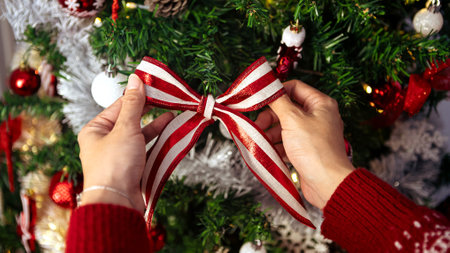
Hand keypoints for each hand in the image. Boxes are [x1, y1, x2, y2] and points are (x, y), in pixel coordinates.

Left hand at [77, 74, 173, 213]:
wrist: (117, 202)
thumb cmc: (114, 165)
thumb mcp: (125, 129)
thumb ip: (133, 104)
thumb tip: (135, 79)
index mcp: (94, 130)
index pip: (118, 106)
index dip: (137, 95)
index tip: (154, 86)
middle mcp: (104, 142)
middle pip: (129, 120)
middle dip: (149, 111)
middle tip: (166, 99)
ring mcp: (118, 156)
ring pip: (139, 136)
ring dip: (155, 127)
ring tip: (172, 116)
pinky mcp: (130, 168)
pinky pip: (144, 150)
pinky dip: (156, 143)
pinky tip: (168, 135)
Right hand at [255, 80, 354, 208]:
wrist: (327, 183)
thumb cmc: (315, 150)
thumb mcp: (292, 120)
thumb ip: (278, 102)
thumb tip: (267, 88)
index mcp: (320, 104)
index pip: (295, 87)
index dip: (277, 91)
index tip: (260, 98)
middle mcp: (318, 116)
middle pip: (287, 108)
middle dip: (270, 116)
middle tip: (257, 124)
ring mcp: (313, 133)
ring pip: (285, 126)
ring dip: (271, 132)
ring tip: (260, 140)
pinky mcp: (307, 149)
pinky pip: (288, 142)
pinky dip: (277, 145)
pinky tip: (269, 151)